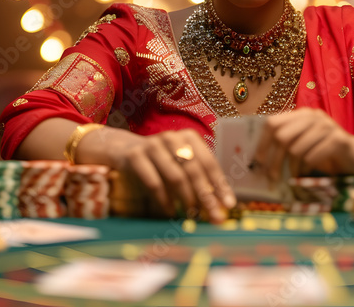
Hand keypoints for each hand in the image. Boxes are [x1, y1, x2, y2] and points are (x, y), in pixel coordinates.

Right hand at [111, 129, 235, 222]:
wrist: (124, 150)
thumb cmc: (160, 161)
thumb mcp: (180, 164)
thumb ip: (199, 181)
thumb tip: (221, 206)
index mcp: (188, 137)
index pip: (209, 162)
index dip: (220, 184)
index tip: (228, 204)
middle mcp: (172, 137)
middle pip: (194, 170)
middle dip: (205, 195)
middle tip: (212, 215)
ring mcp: (152, 145)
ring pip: (176, 176)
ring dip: (186, 198)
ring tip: (191, 214)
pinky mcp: (135, 156)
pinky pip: (154, 182)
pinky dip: (165, 200)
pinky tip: (170, 211)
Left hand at [253, 108, 353, 182]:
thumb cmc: (327, 153)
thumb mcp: (304, 145)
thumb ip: (286, 144)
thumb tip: (258, 159)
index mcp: (302, 115)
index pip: (272, 123)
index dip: (261, 143)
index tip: (257, 162)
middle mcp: (313, 116)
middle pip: (281, 136)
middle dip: (274, 160)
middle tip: (271, 177)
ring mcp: (326, 126)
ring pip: (295, 149)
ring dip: (291, 168)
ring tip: (293, 177)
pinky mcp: (337, 140)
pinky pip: (311, 157)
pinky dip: (306, 169)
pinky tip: (308, 173)